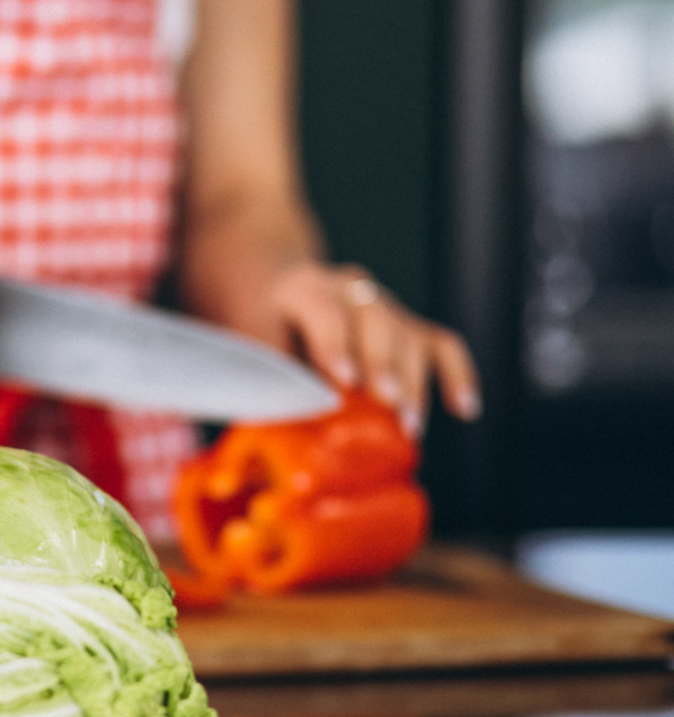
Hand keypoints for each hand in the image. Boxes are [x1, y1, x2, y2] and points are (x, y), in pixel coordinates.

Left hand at [268, 262, 480, 432]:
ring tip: (410, 426)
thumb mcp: (251, 344)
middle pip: (377, 321)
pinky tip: (464, 408)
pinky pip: (440, 344)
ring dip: (414, 382)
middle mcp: (347, 289)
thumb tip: (283, 428)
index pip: (326, 313)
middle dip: (385, 366)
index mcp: (303, 289)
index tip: (345, 381)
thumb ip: (270, 376)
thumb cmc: (261, 324)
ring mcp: (382, 304)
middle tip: (388, 404)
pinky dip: (456, 374)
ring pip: (409, 334)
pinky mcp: (406, 324)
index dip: (337, 347)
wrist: (274, 288)